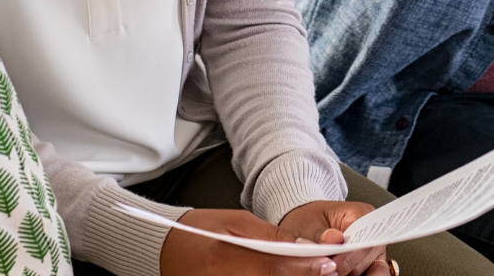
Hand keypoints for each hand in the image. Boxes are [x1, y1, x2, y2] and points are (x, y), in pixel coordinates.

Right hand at [160, 208, 384, 275]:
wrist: (165, 249)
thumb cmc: (199, 231)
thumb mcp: (236, 223)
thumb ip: (271, 237)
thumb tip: (304, 246)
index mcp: (225, 259)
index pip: (275, 268)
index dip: (305, 268)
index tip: (328, 264)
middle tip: (323, 268)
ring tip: (305, 270)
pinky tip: (283, 274)